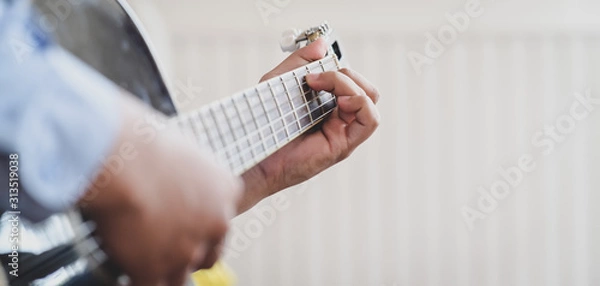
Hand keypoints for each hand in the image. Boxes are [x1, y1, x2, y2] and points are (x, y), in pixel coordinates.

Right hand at [79, 96, 241, 285]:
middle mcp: (215, 224)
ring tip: (145, 259)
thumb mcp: (183, 148)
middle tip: (169, 244)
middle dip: (192, 251)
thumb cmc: (145, 143)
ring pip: (182, 276)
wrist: (122, 163)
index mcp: (226, 190)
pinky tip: (128, 272)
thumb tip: (173, 174)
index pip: (222, 216)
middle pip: (211, 253)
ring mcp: (187, 251)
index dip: (202, 221)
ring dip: (165, 269)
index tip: (186, 219)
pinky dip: (138, 280)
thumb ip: (188, 171)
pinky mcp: (155, 270)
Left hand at [238, 39, 379, 212]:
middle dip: (345, 74)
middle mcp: (338, 119)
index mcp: (326, 105)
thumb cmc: (263, 124)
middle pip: (365, 88)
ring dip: (350, 85)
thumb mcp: (279, 82)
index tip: (310, 70)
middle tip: (315, 78)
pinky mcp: (343, 144)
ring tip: (324, 86)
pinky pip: (370, 120)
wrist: (252, 149)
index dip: (337, 69)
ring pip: (369, 99)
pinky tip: (339, 102)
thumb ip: (300, 61)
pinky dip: (360, 104)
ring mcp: (343, 132)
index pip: (350, 81)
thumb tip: (322, 45)